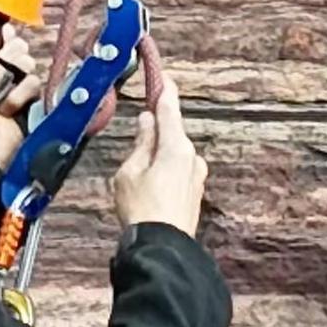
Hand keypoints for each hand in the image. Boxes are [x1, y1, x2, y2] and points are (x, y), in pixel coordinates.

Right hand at [113, 77, 207, 237]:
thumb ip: (141, 144)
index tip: (163, 77)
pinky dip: (164, 170)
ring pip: (174, 154)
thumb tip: (147, 123)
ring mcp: (196, 177)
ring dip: (158, 154)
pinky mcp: (194, 194)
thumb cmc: (142, 210)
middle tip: (138, 130)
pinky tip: (149, 185)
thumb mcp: (130, 172)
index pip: (170, 109)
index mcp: (176, 146)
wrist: (162, 249)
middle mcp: (192, 158)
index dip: (165, 91)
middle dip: (156, 130)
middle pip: (172, 133)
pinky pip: (178, 172)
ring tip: (137, 172)